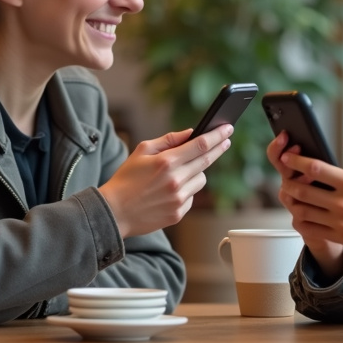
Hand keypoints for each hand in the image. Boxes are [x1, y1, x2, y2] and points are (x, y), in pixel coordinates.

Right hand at [99, 125, 232, 237]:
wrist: (114, 212)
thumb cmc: (126, 178)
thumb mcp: (142, 151)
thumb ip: (168, 140)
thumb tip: (191, 133)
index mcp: (166, 162)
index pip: (200, 145)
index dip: (217, 136)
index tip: (228, 129)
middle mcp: (175, 180)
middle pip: (207, 161)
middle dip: (218, 148)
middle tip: (226, 140)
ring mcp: (178, 199)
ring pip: (201, 179)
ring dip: (196, 172)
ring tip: (178, 174)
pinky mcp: (178, 213)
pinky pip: (192, 196)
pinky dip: (186, 190)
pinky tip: (170, 191)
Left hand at [266, 131, 342, 276]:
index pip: (316, 169)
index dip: (297, 161)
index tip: (288, 157)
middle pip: (303, 190)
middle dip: (290, 181)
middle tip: (286, 176)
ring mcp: (341, 222)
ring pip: (304, 211)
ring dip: (293, 202)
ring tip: (291, 195)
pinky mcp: (342, 237)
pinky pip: (312, 230)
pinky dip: (302, 221)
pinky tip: (302, 215)